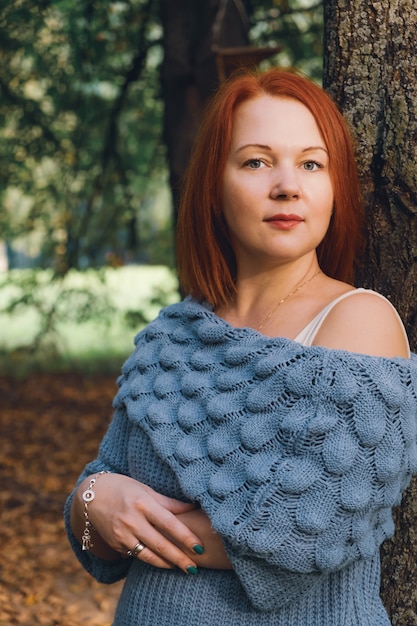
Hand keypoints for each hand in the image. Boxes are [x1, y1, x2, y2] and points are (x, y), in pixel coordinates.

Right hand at [73, 473, 203, 573]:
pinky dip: (151, 560)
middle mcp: (132, 520)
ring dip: (167, 563)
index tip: (200, 547)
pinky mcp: (116, 544)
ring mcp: (122, 534)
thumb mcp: (146, 490)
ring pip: (148, 555)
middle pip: (160, 543)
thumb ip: (168, 503)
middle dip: (179, 558)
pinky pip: (137, 555)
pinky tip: (163, 563)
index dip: (185, 537)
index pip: (169, 523)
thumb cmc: (124, 489)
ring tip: (182, 569)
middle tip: (194, 568)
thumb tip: (193, 508)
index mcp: (142, 503)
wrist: (91, 496)